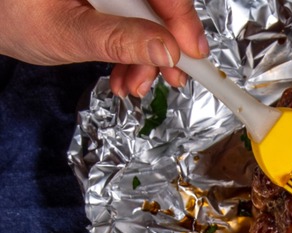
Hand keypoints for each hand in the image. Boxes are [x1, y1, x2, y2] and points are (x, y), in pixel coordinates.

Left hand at [0, 0, 207, 97]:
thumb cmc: (14, 17)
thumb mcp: (66, 33)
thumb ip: (117, 41)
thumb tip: (166, 50)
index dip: (182, 19)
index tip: (193, 54)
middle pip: (159, 5)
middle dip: (165, 46)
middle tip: (170, 79)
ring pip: (152, 18)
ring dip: (151, 58)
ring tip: (134, 86)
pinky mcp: (114, 2)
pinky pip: (138, 24)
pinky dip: (137, 55)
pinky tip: (126, 76)